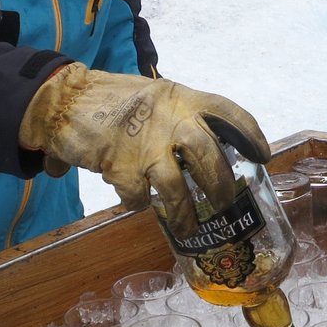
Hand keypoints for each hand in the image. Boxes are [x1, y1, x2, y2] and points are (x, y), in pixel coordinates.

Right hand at [19, 64, 269, 237]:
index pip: (227, 112)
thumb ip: (178, 118)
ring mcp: (144, 145)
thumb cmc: (112, 100)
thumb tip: (205, 151)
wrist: (64, 99)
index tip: (262, 155)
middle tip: (227, 202)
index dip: (249, 134)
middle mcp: (168, 119)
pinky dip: (139, 204)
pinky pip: (139, 196)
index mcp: (180, 97)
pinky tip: (137, 202)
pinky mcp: (120, 167)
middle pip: (208, 156)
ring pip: (176, 187)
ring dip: (185, 213)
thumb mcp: (154, 98)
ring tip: (190, 228)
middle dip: (221, 184)